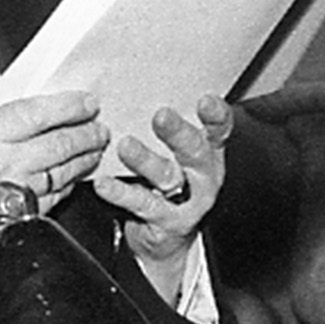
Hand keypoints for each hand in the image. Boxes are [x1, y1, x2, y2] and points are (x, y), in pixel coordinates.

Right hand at [0, 92, 109, 273]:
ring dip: (84, 157)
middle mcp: (4, 163)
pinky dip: (68, 183)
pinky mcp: (22, 214)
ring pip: (63, 170)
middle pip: (60, 142)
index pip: (38, 113)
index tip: (86, 102)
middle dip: (86, 133)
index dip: (68, 106)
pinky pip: (55, 195)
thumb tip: (21, 115)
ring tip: (94, 148)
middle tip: (98, 127)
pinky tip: (74, 175)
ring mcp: (16, 191)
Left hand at [93, 95, 231, 280]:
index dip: (216, 115)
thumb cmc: (167, 182)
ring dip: (145, 160)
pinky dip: (122, 193)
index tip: (205, 101)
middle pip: (194, 150)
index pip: (219, 128)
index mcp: (208, 150)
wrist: (167, 237)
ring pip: (167, 176)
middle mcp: (203, 174)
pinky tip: (105, 184)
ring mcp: (188, 200)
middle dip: (178, 133)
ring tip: (126, 146)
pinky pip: (144, 204)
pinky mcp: (168, 221)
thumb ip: (164, 126)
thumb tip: (134, 86)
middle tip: (161, 117)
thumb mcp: (173, 153)